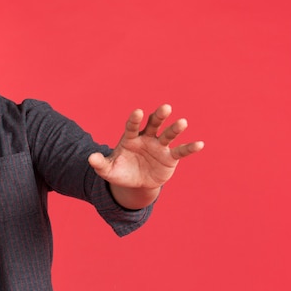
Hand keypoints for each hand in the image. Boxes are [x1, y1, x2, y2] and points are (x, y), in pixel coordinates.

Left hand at [88, 104, 203, 208]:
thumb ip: (100, 164)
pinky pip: (181, 151)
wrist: (136, 182)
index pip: (132, 126)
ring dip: (175, 128)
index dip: (135, 120)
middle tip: (165, 108)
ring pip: (168, 134)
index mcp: (130, 138)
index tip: (138, 113)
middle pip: (153, 124)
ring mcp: (160, 146)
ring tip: (182, 122)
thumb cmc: (121, 172)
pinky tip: (200, 144)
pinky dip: (190, 148)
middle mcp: (147, 138)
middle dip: (159, 116)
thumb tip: (90, 158)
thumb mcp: (109, 170)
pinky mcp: (170, 157)